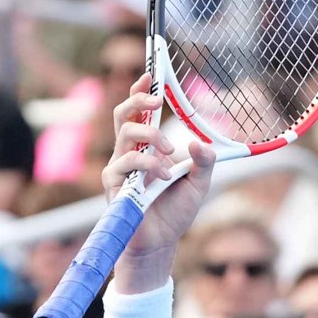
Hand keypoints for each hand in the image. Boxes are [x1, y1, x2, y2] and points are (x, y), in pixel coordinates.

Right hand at [103, 75, 217, 281]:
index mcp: (147, 147)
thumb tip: (200, 143)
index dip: (141, 91)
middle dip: (139, 100)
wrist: (161, 243)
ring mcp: (119, 167)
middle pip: (124, 114)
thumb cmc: (175, 211)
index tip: (151, 75)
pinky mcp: (113, 184)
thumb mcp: (199, 183)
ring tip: (171, 153)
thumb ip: (204, 162)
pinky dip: (148, 165)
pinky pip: (125, 163)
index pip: (139, 112)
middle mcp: (129, 153)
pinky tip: (164, 177)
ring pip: (126, 134)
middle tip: (158, 100)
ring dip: (151, 137)